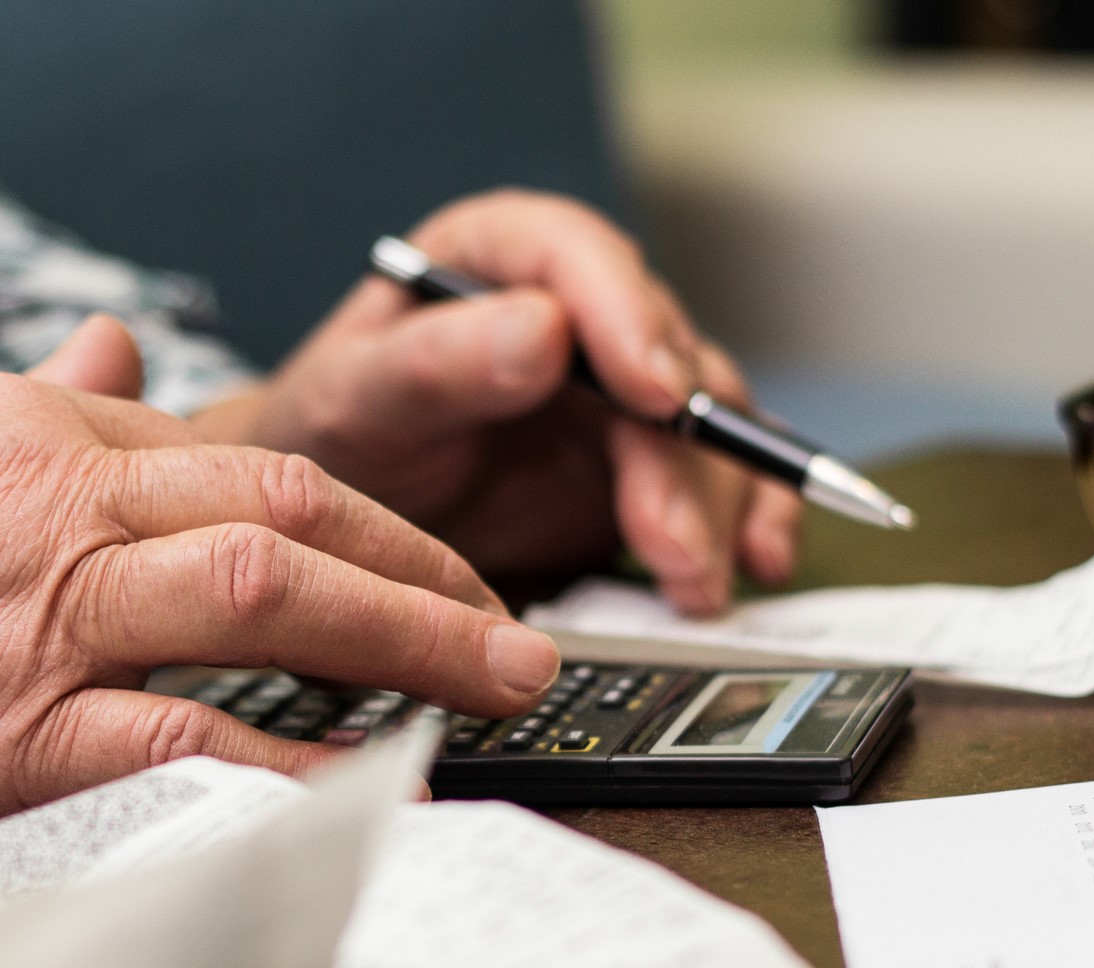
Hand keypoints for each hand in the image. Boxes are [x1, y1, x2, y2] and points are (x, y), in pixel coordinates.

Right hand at [0, 318, 559, 873]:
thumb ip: (33, 403)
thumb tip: (127, 356)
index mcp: (27, 431)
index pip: (245, 453)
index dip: (365, 513)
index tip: (424, 564)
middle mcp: (46, 500)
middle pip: (291, 507)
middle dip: (428, 566)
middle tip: (513, 623)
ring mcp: (30, 611)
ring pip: (270, 594)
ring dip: (411, 637)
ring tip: (499, 679)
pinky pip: (187, 734)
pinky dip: (295, 757)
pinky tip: (373, 777)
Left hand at [192, 190, 801, 615]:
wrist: (335, 524)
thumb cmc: (335, 437)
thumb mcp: (355, 401)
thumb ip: (434, 364)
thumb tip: (543, 329)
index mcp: (499, 257)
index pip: (578, 258)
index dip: (626, 318)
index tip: (653, 392)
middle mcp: (580, 311)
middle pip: (663, 357)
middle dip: (678, 456)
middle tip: (667, 540)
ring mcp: (623, 392)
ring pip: (706, 429)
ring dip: (715, 507)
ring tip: (694, 586)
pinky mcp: (649, 463)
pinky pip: (721, 478)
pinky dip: (749, 520)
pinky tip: (758, 562)